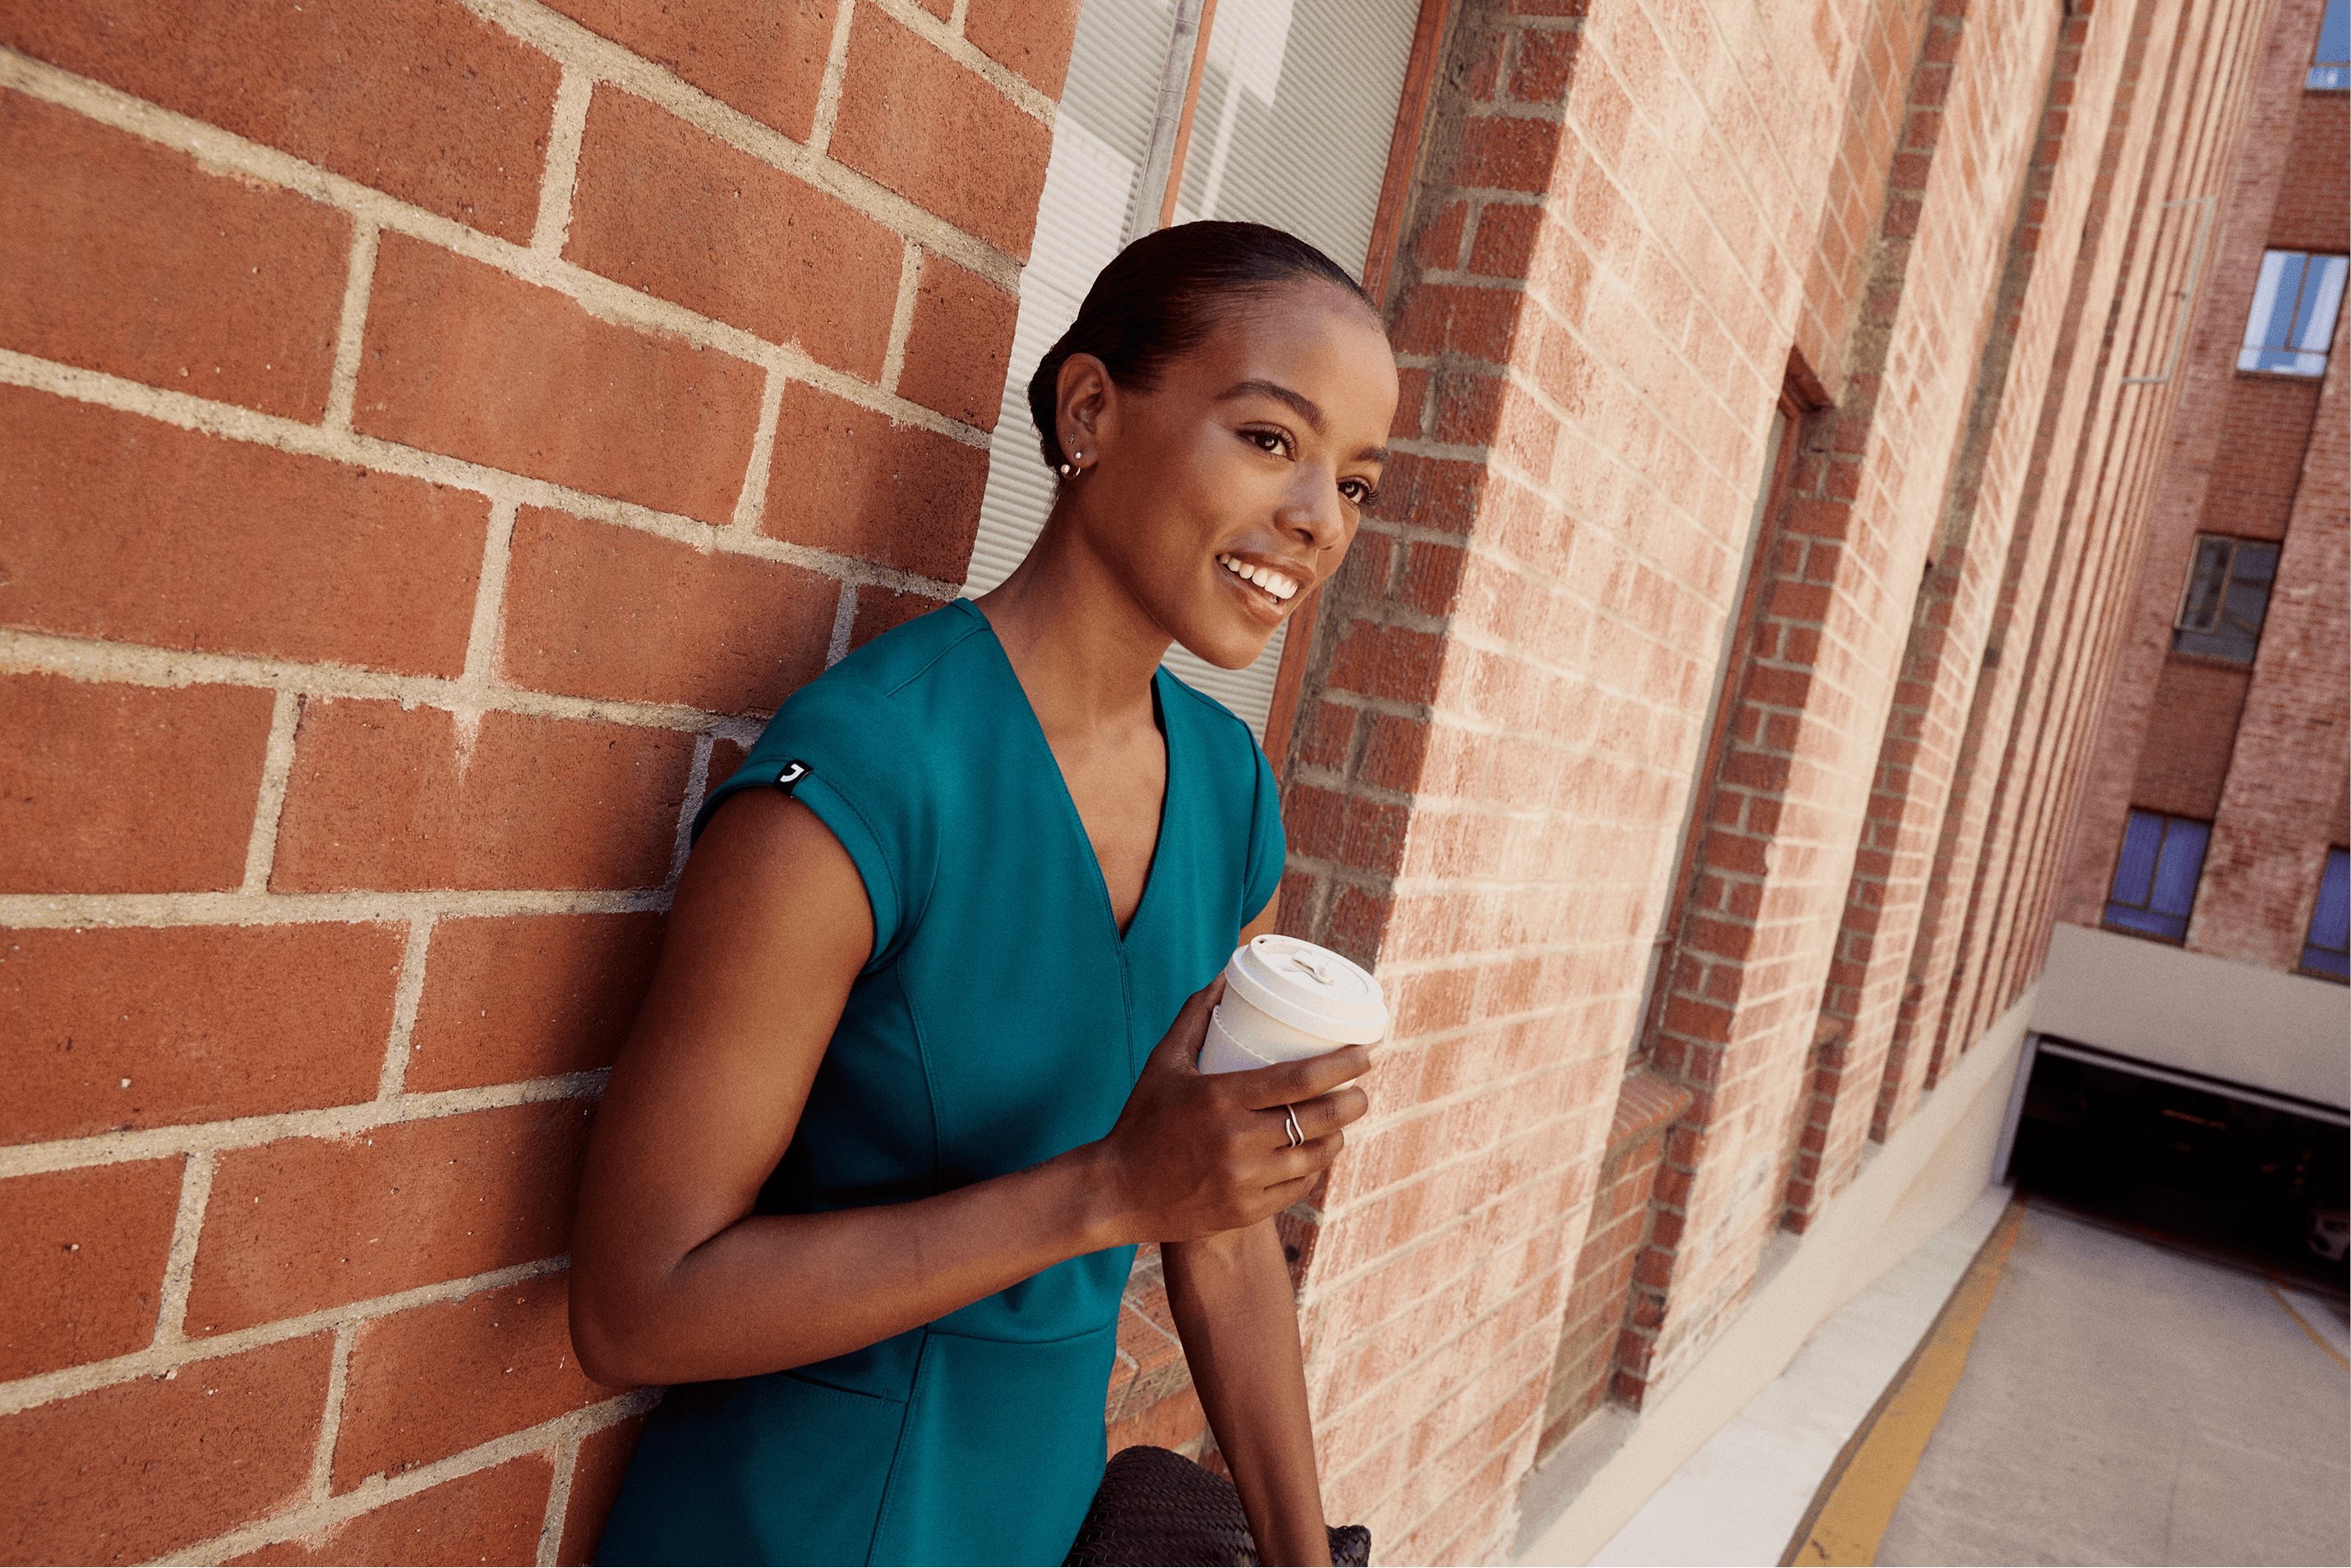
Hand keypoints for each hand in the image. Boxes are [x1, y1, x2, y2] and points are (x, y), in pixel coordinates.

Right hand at [1093, 981, 1373, 1243]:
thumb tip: (1226, 976)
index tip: (1365, 1053)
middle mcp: (1238, 1140)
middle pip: (1319, 1118)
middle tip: (1361, 1091)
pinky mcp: (1246, 1211)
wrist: (1116, 1192)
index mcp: (1221, 1097)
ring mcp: (1245, 1180)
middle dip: (1352, 1102)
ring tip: (1341, 1122)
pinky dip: (1313, 1169)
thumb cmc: (1141, 1121)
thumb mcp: (1164, 1063)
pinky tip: (1316, 1156)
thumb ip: (1195, 1017)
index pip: (1300, 1079)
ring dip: (1337, 1136)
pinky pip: (1298, 1188)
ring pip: (1315, 1156)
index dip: (1343, 1065)